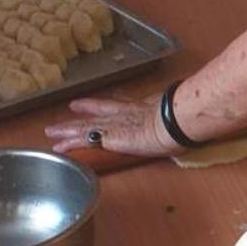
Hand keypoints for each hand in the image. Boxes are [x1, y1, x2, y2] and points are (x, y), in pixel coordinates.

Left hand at [46, 92, 178, 158]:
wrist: (174, 122)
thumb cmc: (183, 121)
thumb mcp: (181, 116)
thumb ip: (180, 119)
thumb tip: (192, 123)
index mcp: (144, 108)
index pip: (123, 103)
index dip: (114, 102)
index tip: (105, 99)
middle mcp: (125, 113)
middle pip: (101, 110)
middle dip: (87, 109)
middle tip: (74, 107)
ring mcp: (114, 124)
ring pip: (86, 125)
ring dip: (69, 128)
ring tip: (54, 130)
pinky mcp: (107, 137)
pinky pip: (83, 140)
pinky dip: (71, 143)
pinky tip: (59, 146)